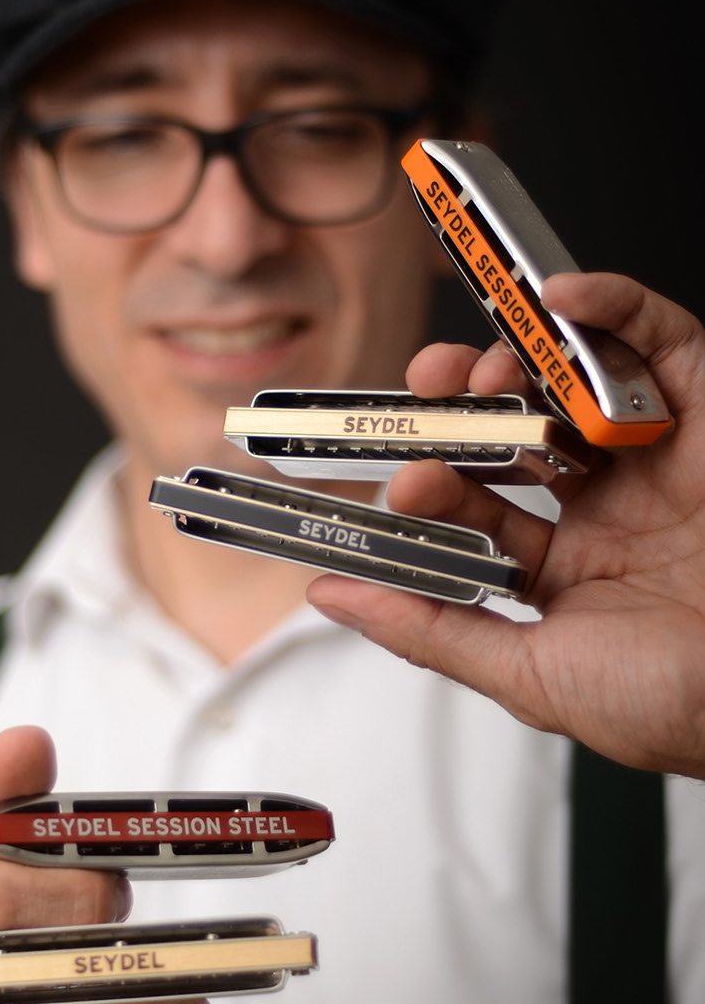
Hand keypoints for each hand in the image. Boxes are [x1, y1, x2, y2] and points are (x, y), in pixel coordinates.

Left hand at [307, 273, 704, 776]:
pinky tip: (555, 302)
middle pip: (516, 433)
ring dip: (512, 360)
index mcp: (570, 571)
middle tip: (424, 398)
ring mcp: (662, 457)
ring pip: (571, 382)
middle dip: (461, 410)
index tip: (397, 478)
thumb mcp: (533, 673)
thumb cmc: (678, 701)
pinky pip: (659, 339)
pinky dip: (608, 305)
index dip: (432, 484)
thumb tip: (332, 596)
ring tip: (477, 368)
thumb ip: (430, 627)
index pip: (479, 507)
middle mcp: (612, 508)